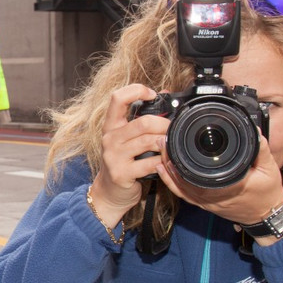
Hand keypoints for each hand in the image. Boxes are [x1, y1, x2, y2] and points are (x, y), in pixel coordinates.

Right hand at [91, 84, 171, 223]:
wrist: (109, 192)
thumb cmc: (122, 162)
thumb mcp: (127, 138)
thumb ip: (142, 117)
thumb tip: (164, 93)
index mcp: (111, 125)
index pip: (117, 98)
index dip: (136, 90)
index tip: (152, 94)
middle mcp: (109, 138)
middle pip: (142, 122)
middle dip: (164, 124)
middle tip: (173, 129)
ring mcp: (114, 156)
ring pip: (148, 141)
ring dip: (165, 143)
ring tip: (171, 145)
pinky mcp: (121, 173)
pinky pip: (149, 163)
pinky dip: (161, 162)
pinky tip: (164, 162)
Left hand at [158, 136, 282, 241]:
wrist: (267, 215)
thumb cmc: (267, 194)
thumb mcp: (268, 169)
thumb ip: (261, 149)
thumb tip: (255, 131)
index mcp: (225, 187)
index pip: (196, 173)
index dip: (181, 158)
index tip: (173, 142)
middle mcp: (211, 197)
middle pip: (182, 179)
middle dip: (170, 160)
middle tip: (161, 142)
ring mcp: (206, 202)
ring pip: (180, 187)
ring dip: (168, 171)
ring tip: (159, 153)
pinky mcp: (205, 204)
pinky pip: (184, 194)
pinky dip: (172, 183)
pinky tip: (164, 171)